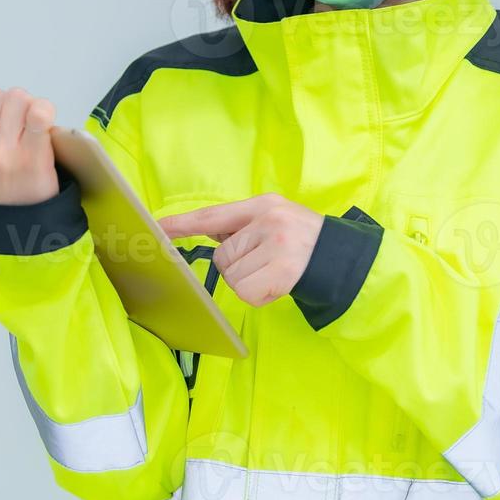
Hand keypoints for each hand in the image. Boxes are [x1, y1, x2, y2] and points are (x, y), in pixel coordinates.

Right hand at [0, 69, 59, 204]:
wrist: (10, 219)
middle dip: (3, 107)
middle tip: (6, 131)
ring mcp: (4, 154)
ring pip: (18, 99)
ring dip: (24, 108)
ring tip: (23, 130)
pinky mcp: (33, 157)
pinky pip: (39, 115)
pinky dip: (43, 110)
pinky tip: (41, 116)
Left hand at [159, 194, 324, 306]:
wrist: (342, 259)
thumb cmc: (302, 240)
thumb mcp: (275, 219)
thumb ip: (242, 225)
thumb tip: (207, 233)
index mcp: (263, 205)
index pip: (213, 215)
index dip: (183, 224)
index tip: (158, 228)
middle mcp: (269, 222)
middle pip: (223, 256)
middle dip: (238, 265)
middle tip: (264, 263)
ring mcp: (277, 247)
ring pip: (232, 276)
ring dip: (248, 281)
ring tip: (273, 272)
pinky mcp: (283, 273)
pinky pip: (247, 292)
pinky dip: (258, 295)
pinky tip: (276, 285)